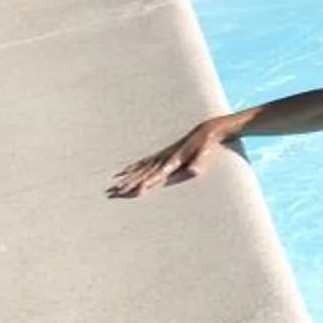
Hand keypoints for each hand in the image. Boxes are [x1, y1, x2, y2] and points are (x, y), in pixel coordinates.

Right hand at [109, 120, 228, 197]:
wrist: (205, 131)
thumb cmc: (206, 144)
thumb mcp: (206, 152)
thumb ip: (199, 162)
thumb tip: (194, 171)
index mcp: (175, 160)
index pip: (159, 173)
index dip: (149, 181)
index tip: (139, 189)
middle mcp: (164, 158)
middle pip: (145, 172)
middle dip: (131, 182)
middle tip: (117, 191)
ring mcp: (162, 155)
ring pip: (141, 169)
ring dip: (128, 177)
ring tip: (115, 185)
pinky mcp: (162, 154)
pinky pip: (144, 162)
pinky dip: (133, 167)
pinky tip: (124, 171)